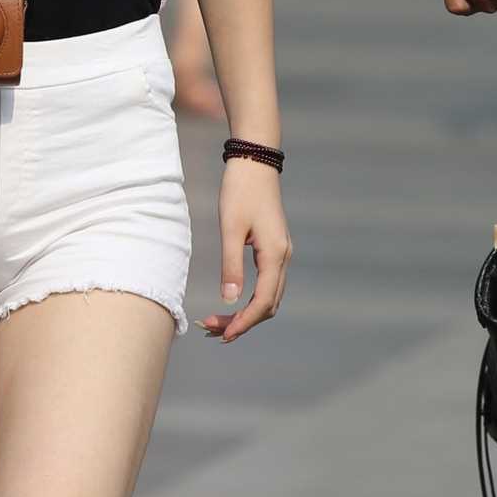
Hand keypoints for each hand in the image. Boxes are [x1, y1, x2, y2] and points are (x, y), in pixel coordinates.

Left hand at [200, 157, 289, 341]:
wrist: (255, 162)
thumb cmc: (240, 191)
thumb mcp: (230, 229)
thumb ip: (230, 266)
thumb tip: (229, 300)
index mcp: (275, 254)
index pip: (262, 302)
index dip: (243, 323)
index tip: (223, 334)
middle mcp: (284, 257)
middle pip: (268, 305)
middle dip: (243, 322)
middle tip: (213, 330)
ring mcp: (282, 253)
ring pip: (270, 296)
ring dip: (247, 313)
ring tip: (219, 321)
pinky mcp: (275, 248)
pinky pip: (269, 283)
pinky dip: (252, 299)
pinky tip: (233, 302)